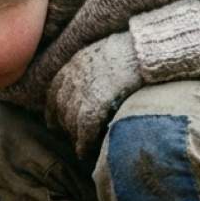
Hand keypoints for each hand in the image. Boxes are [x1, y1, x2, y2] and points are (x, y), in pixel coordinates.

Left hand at [47, 30, 144, 158]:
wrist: (145, 48)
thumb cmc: (134, 49)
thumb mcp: (107, 50)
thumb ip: (96, 64)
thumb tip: (97, 79)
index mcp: (77, 62)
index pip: (56, 90)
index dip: (53, 108)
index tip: (53, 121)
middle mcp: (75, 76)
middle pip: (61, 106)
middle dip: (64, 124)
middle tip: (70, 137)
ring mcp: (84, 89)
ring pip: (70, 119)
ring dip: (73, 135)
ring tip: (79, 146)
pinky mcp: (97, 102)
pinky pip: (84, 127)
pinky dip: (82, 142)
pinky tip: (83, 152)